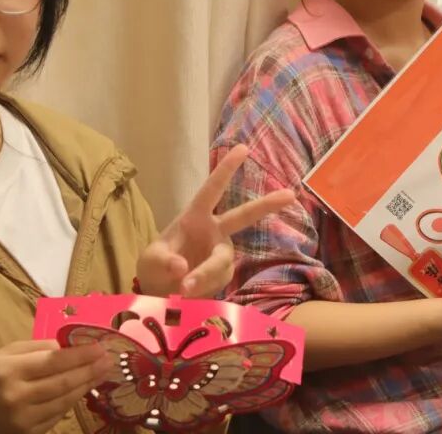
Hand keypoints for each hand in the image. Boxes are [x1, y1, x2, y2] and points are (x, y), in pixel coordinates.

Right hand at [0, 339, 112, 433]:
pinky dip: (70, 402)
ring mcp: (22, 420)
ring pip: (64, 401)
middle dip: (91, 370)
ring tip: (101, 373)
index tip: (100, 347)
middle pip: (64, 382)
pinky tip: (82, 390)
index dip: (81, 355)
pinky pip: (56, 417)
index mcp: (9, 371)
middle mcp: (17, 397)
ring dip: (86, 386)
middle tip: (110, 360)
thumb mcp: (3, 355)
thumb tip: (67, 346)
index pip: (54, 361)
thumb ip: (35, 348)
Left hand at [136, 144, 294, 297]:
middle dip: (266, 205)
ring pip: (221, 262)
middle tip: (290, 194)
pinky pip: (218, 281)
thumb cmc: (155, 267)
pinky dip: (203, 288)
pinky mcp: (225, 273)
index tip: (242, 148)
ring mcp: (222, 252)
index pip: (211, 190)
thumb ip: (163, 262)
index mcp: (194, 217)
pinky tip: (189, 294)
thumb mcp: (150, 261)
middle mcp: (214, 231)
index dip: (225, 170)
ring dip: (204, 275)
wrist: (160, 292)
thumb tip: (183, 267)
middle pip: (243, 216)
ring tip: (183, 289)